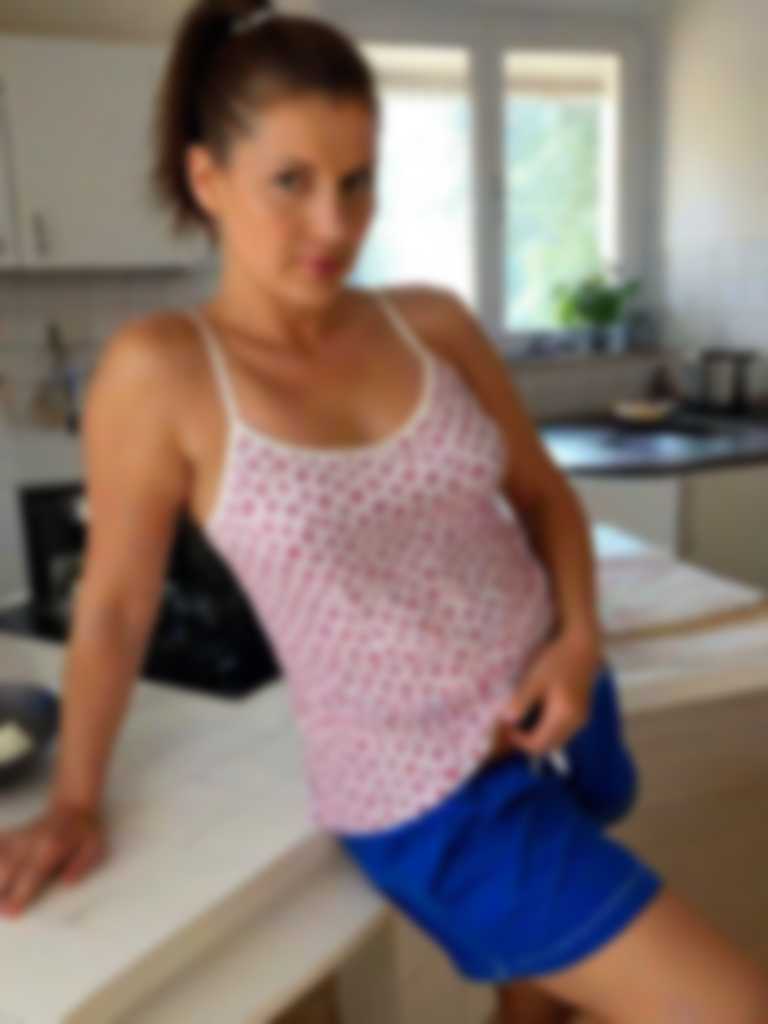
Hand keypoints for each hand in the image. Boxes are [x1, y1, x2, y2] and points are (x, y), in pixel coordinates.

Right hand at [0, 802, 108, 916]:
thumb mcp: (94, 847)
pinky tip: (0, 868)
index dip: (20, 895)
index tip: (11, 912)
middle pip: (6, 867)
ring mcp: (19, 837)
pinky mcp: (12, 835)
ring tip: (0, 893)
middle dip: (1, 889)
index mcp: (51, 848)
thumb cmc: (84, 832)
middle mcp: (31, 842)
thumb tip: (67, 882)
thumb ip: (82, 865)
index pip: (32, 874)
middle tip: (1, 908)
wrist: (74, 807)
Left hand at [488, 632, 601, 758]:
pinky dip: (547, 729)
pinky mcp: (583, 713)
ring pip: (556, 740)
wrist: (583, 646)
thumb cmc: (557, 659)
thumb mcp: (535, 679)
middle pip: (548, 746)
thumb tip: (507, 721)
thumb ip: (521, 701)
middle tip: (510, 725)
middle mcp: (576, 723)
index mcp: (564, 716)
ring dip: (538, 736)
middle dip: (527, 741)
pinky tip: (536, 713)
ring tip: (521, 719)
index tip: (505, 725)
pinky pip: (563, 731)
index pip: (538, 744)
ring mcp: (581, 719)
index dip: (518, 741)